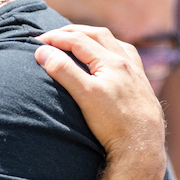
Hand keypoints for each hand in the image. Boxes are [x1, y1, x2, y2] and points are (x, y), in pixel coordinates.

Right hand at [35, 25, 164, 162]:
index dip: (56, 38)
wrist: (142, 148)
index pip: (78, 40)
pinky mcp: (142, 87)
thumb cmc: (113, 123)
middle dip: (74, 32)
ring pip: (115, 44)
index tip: (37, 42)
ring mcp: (137, 74)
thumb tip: (43, 51)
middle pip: (98, 35)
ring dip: (95, 38)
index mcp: (112, 61)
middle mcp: (127, 63)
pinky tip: (110, 59)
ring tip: (80, 41)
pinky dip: (112, 51)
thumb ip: (63, 70)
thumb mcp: (84, 95)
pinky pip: (128, 58)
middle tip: (54, 35)